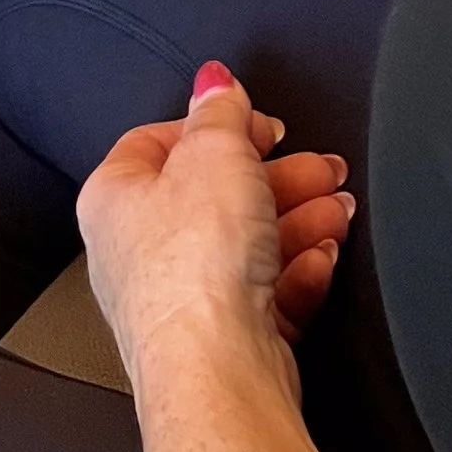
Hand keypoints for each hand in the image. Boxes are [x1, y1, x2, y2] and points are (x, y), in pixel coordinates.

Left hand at [80, 63, 355, 395]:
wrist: (216, 370)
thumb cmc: (193, 269)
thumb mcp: (215, 152)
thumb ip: (221, 110)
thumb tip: (214, 81)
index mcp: (113, 197)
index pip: (162, 141)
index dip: (217, 127)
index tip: (260, 124)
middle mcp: (137, 253)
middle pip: (215, 195)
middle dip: (277, 178)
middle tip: (320, 167)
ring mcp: (181, 303)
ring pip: (246, 246)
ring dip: (298, 221)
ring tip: (338, 208)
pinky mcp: (223, 344)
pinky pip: (263, 296)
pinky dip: (297, 272)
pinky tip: (323, 258)